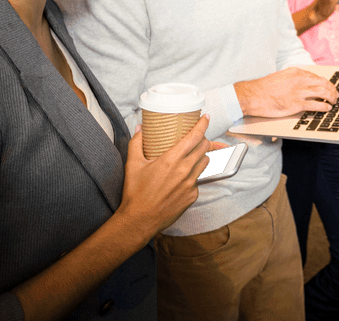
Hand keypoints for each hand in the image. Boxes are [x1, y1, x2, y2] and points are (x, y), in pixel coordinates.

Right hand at [117, 115, 212, 237]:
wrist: (140, 220)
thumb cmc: (136, 193)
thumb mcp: (133, 165)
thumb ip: (136, 143)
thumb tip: (139, 129)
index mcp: (171, 159)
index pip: (195, 136)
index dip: (203, 125)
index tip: (206, 118)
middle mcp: (185, 170)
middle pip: (204, 147)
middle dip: (203, 139)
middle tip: (197, 137)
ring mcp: (191, 184)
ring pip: (205, 162)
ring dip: (201, 155)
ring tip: (193, 154)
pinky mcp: (193, 195)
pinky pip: (198, 180)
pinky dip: (193, 175)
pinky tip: (183, 177)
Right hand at [234, 67, 338, 116]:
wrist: (254, 95)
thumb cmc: (264, 88)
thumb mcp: (281, 77)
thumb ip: (293, 79)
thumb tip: (302, 83)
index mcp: (296, 72)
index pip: (316, 76)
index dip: (325, 82)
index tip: (329, 86)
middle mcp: (300, 80)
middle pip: (323, 83)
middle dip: (332, 89)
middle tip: (336, 94)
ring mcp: (299, 92)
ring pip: (323, 93)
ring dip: (331, 97)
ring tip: (334, 101)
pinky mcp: (297, 104)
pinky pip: (316, 105)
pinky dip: (324, 107)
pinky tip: (327, 108)